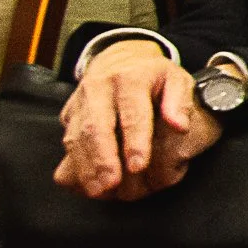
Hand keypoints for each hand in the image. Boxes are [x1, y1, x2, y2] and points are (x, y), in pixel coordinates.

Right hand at [55, 43, 222, 199]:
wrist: (119, 58)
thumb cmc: (153, 75)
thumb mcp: (176, 79)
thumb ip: (180, 102)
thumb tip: (179, 126)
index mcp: (130, 77)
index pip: (132, 112)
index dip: (135, 141)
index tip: (139, 166)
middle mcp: (99, 87)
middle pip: (96, 125)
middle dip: (103, 158)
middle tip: (112, 184)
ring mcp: (80, 100)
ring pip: (77, 136)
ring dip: (86, 166)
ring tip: (99, 189)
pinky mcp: (69, 113)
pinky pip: (67, 140)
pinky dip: (75, 164)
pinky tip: (85, 183)